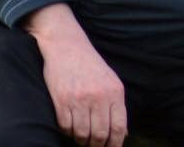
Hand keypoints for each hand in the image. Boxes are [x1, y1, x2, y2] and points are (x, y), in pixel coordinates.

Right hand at [23, 3, 127, 146]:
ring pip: (82, 134)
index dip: (115, 144)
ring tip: (80, 138)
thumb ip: (116, 106)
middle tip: (93, 146)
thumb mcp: (110, 81)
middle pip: (100, 134)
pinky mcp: (61, 100)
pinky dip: (67, 132)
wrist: (66, 45)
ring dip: (81, 141)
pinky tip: (69, 128)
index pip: (118, 128)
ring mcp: (79, 98)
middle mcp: (99, 96)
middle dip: (96, 146)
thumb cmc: (89, 65)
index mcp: (115, 92)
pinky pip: (65, 126)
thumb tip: (122, 134)